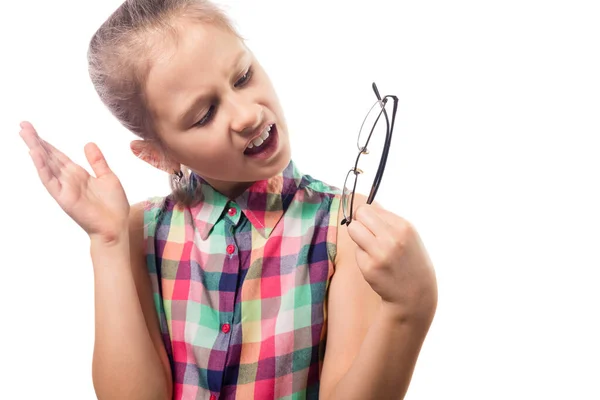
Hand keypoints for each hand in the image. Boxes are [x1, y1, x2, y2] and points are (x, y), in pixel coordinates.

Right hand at [19, 121, 129, 242]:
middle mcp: (68, 179)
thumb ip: (97, 161)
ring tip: (24, 133)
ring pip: (46, 165)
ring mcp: (64, 188)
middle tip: (22, 124)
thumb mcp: (108, 177)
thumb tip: (88, 143)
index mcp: (78, 174)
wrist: (116, 226)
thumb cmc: (114, 206)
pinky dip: (42, 167)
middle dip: (36, 140)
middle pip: (49, 156)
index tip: (33, 129)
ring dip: (35, 148)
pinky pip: (50, 180)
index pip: (58, 155)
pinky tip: (35, 153)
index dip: (47, 142)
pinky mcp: (64, 197)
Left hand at [347, 204, 437, 322]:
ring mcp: (380, 253)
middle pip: (359, 215)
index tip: (373, 226)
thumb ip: (388, 220)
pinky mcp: (369, 267)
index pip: (370, 208)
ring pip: (353, 230)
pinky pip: (356, 251)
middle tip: (369, 235)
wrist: (416, 293)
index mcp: (403, 226)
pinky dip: (362, 256)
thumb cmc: (410, 260)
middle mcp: (392, 238)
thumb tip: (367, 205)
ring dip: (358, 238)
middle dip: (361, 223)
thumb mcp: (408, 235)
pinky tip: (376, 264)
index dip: (369, 217)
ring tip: (371, 248)